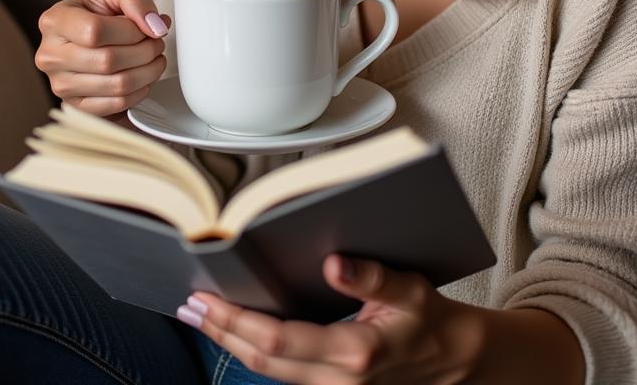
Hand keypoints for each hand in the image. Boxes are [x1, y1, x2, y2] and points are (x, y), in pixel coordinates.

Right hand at [35, 0, 169, 116]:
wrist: (93, 34)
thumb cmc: (101, 10)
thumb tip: (154, 26)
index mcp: (54, 21)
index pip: (95, 31)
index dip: (131, 30)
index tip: (146, 26)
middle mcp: (50, 55)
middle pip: (108, 61)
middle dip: (145, 50)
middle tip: (156, 42)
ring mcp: (60, 84)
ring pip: (117, 85)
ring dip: (149, 71)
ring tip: (153, 56)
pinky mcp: (76, 105)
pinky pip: (117, 104)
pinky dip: (140, 90)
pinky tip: (142, 75)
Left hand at [177, 254, 485, 383]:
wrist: (448, 361)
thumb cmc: (427, 319)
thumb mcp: (410, 289)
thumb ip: (373, 277)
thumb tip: (333, 263)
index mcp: (354, 354)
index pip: (279, 340)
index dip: (237, 321)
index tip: (206, 298)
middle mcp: (336, 381)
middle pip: (260, 360)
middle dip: (220, 331)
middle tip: (188, 303)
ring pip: (265, 371)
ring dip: (229, 342)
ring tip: (201, 314)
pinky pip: (280, 373)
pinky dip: (251, 349)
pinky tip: (236, 328)